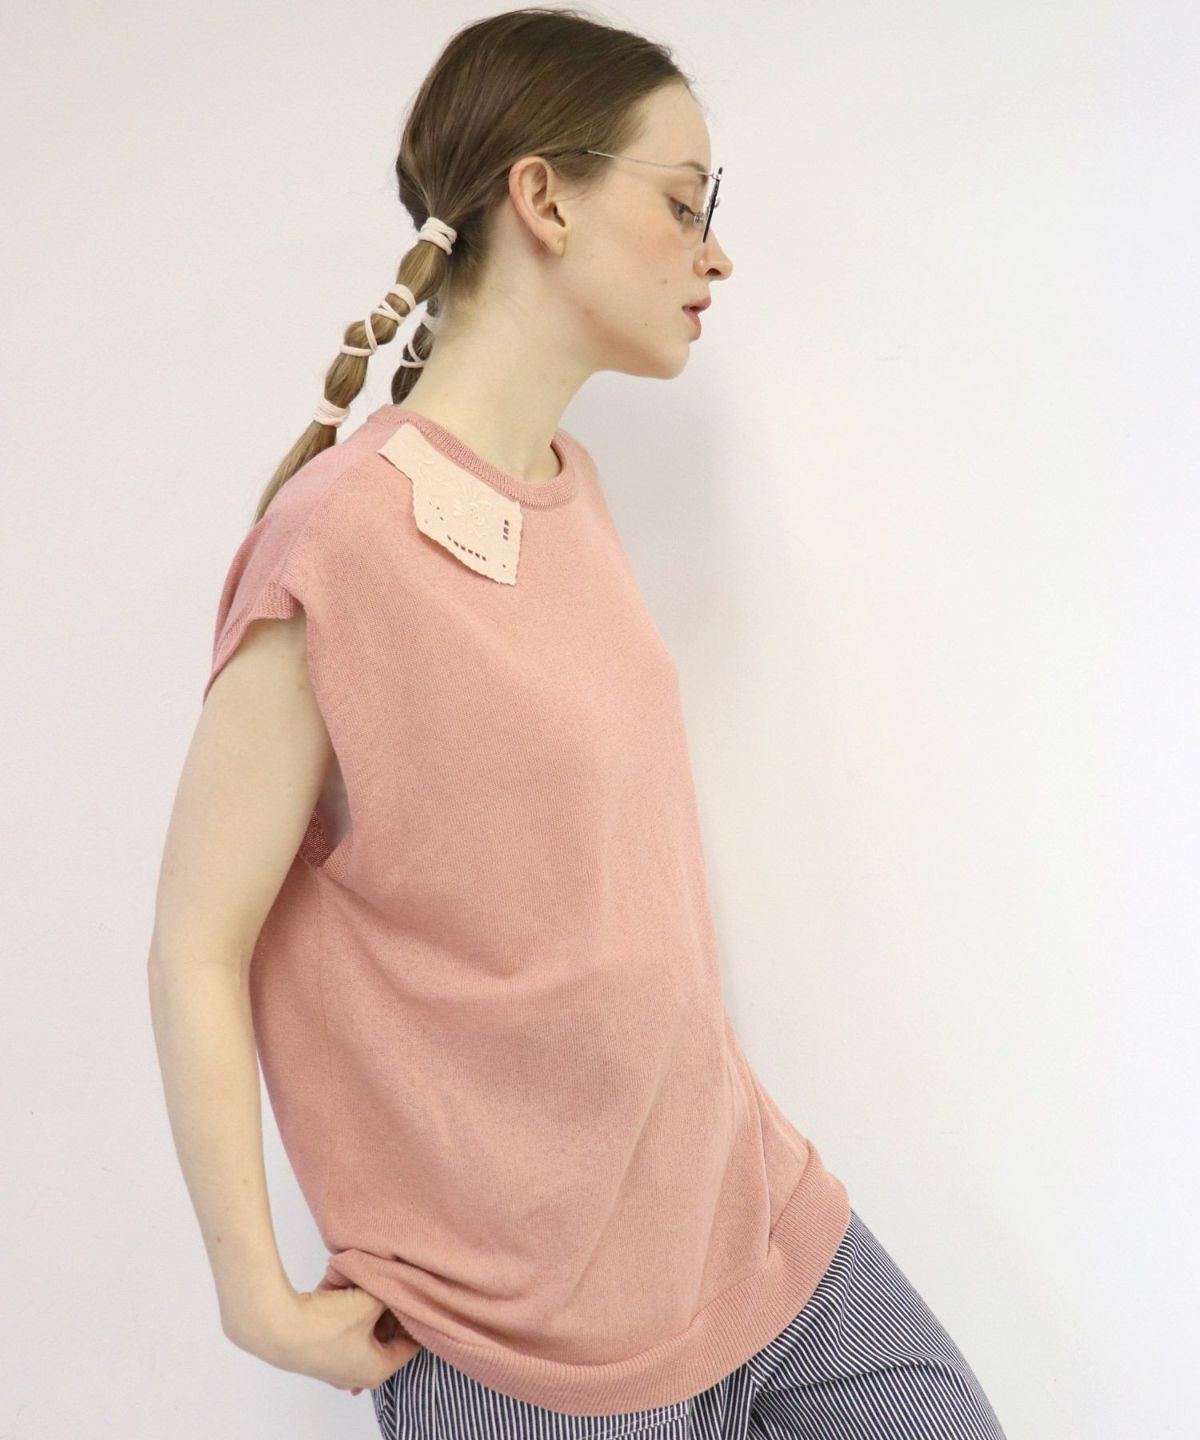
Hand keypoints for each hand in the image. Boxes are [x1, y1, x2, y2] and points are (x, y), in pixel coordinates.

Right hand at [231, 1279, 420, 1395]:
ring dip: (369, 1308)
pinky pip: (346, 1329)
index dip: (418, 1317)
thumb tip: (398, 1281)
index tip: (420, 1295)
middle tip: (395, 1283)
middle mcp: (359, 1375)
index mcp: (378, 1370)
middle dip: (391, 1310)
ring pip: (366, 1331)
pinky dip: (350, 1311)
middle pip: (387, 1337)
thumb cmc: (328, 1323)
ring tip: (371, 1283)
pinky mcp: (320, 1354)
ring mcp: (338, 1367)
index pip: (412, 1343)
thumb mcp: (369, 1301)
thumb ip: (390, 1291)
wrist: (278, 1327)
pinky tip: (347, 1290)